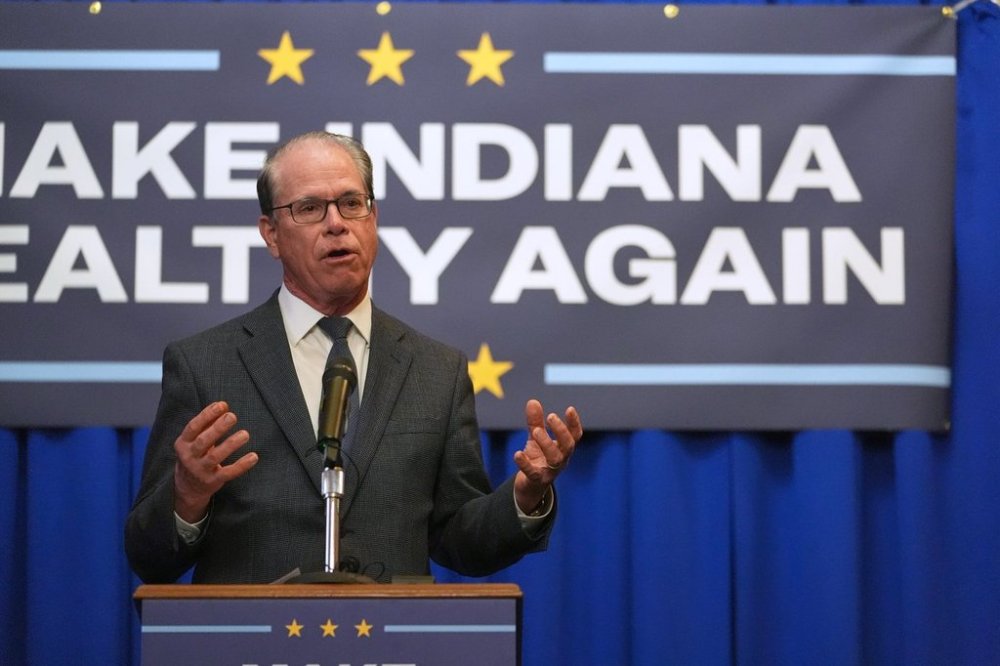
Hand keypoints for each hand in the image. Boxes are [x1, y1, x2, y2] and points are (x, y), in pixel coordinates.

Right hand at [173, 401, 257, 522]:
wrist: (187, 487)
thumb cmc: (195, 456)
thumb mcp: (194, 440)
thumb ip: (206, 424)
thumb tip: (223, 405)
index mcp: (183, 443)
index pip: (193, 427)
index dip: (207, 415)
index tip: (222, 405)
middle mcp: (189, 457)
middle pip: (203, 441)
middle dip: (218, 428)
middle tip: (232, 416)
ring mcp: (200, 470)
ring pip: (215, 457)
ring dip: (231, 444)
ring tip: (245, 434)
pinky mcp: (213, 481)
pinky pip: (228, 473)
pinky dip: (241, 465)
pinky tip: (253, 456)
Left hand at [513, 399, 582, 513]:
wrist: (529, 486)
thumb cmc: (538, 458)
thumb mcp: (536, 438)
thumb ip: (535, 422)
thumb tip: (533, 401)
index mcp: (563, 448)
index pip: (574, 435)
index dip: (574, 423)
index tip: (569, 409)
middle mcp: (561, 459)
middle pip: (567, 446)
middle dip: (561, 431)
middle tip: (551, 416)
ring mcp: (550, 471)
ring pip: (554, 459)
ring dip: (546, 443)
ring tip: (536, 431)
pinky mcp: (537, 480)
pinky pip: (533, 473)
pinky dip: (525, 464)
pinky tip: (517, 454)